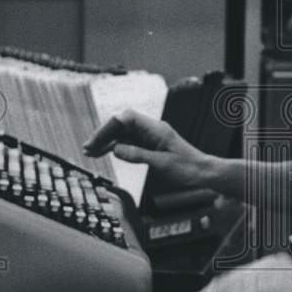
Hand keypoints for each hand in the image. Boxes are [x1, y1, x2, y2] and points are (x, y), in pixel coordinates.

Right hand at [84, 109, 211, 190]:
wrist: (203, 173)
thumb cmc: (187, 168)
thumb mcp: (162, 163)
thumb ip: (138, 155)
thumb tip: (116, 149)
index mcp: (156, 128)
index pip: (127, 118)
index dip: (109, 126)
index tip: (97, 140)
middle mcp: (151, 129)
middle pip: (122, 125)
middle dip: (104, 134)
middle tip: (88, 147)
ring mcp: (150, 137)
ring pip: (123, 134)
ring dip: (107, 142)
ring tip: (90, 152)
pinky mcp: (149, 146)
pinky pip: (129, 143)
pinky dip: (116, 148)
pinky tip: (104, 153)